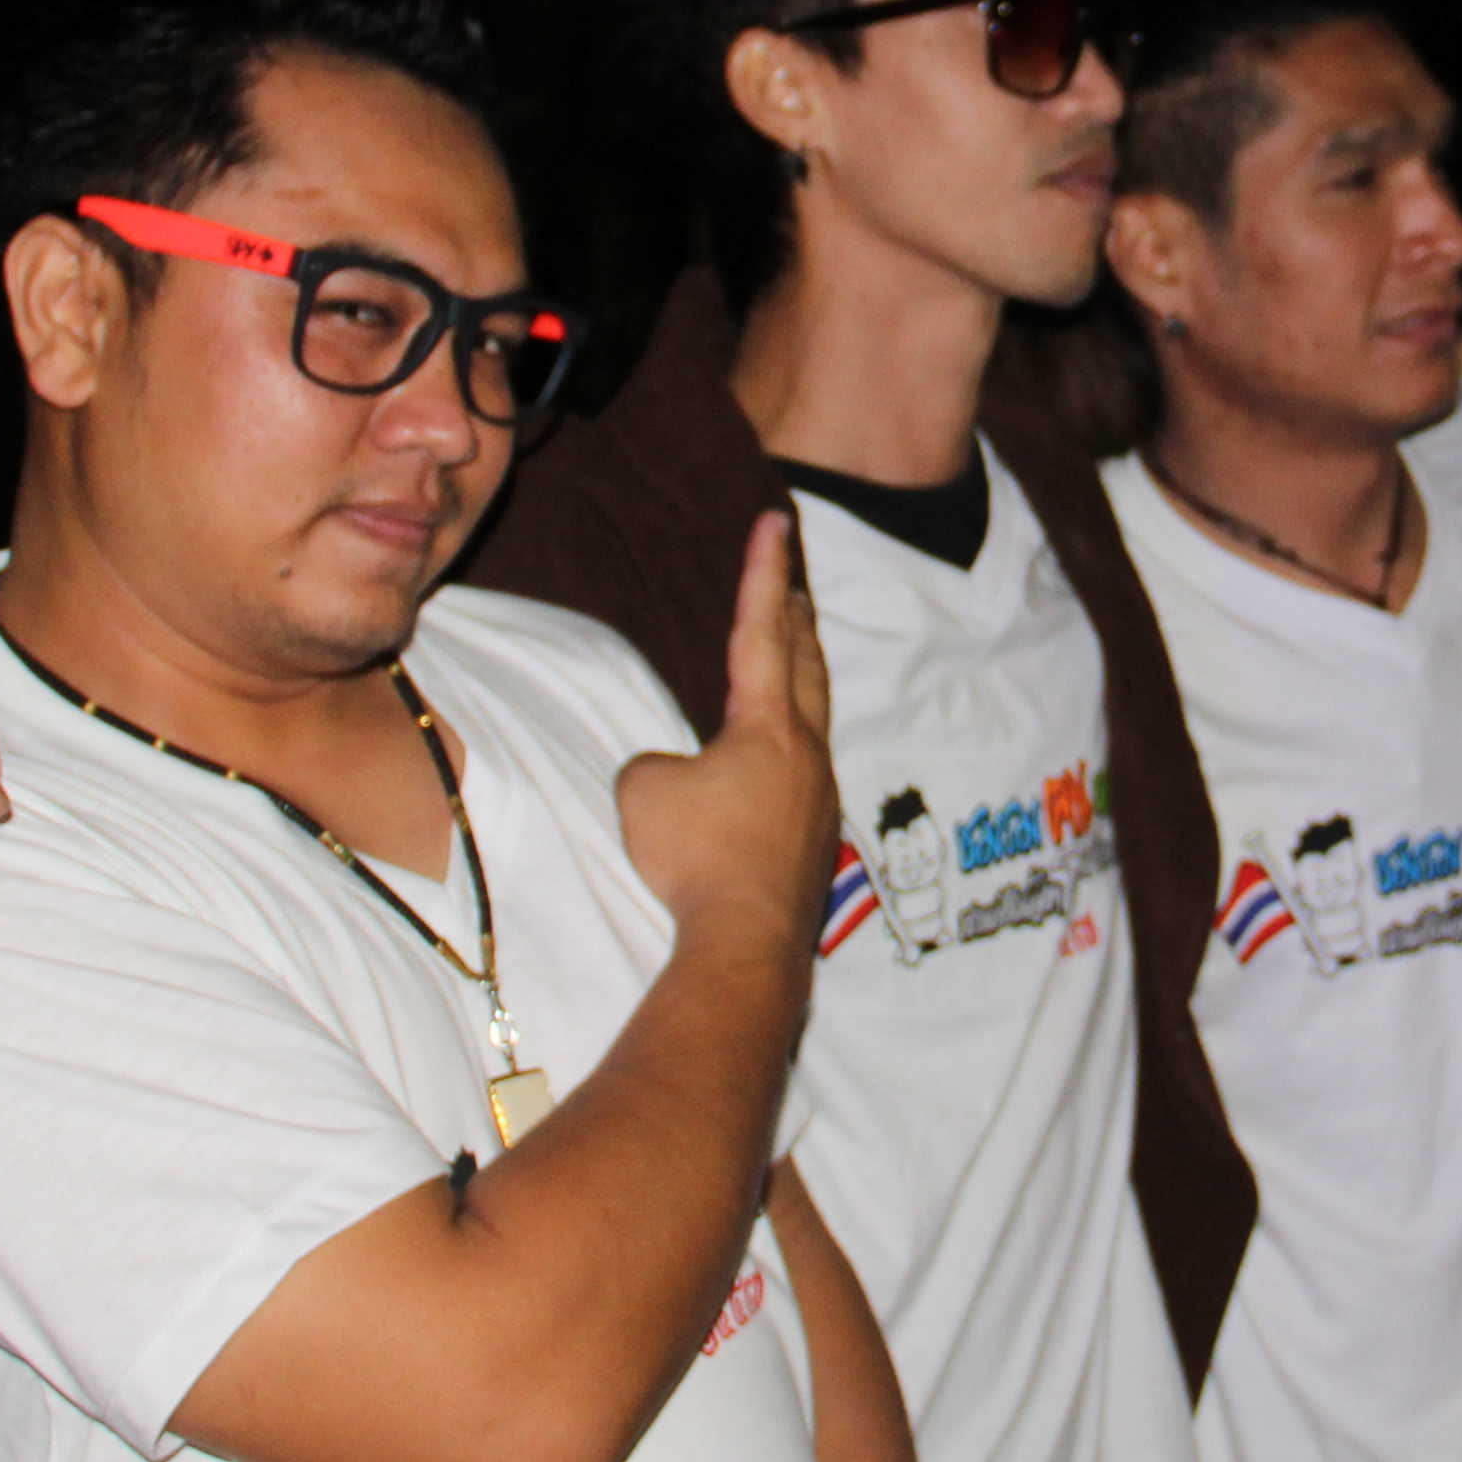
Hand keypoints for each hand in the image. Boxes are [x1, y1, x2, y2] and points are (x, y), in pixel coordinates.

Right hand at [615, 513, 837, 955]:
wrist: (748, 939)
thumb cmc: (695, 856)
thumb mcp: (644, 791)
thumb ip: (658, 764)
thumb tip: (678, 776)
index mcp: (766, 724)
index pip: (760, 628)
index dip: (764, 571)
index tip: (775, 522)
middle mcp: (805, 750)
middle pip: (805, 664)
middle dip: (796, 619)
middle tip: (795, 585)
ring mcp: (817, 796)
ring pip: (813, 718)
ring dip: (802, 679)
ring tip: (793, 661)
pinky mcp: (813, 840)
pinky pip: (802, 772)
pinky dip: (791, 745)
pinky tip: (773, 767)